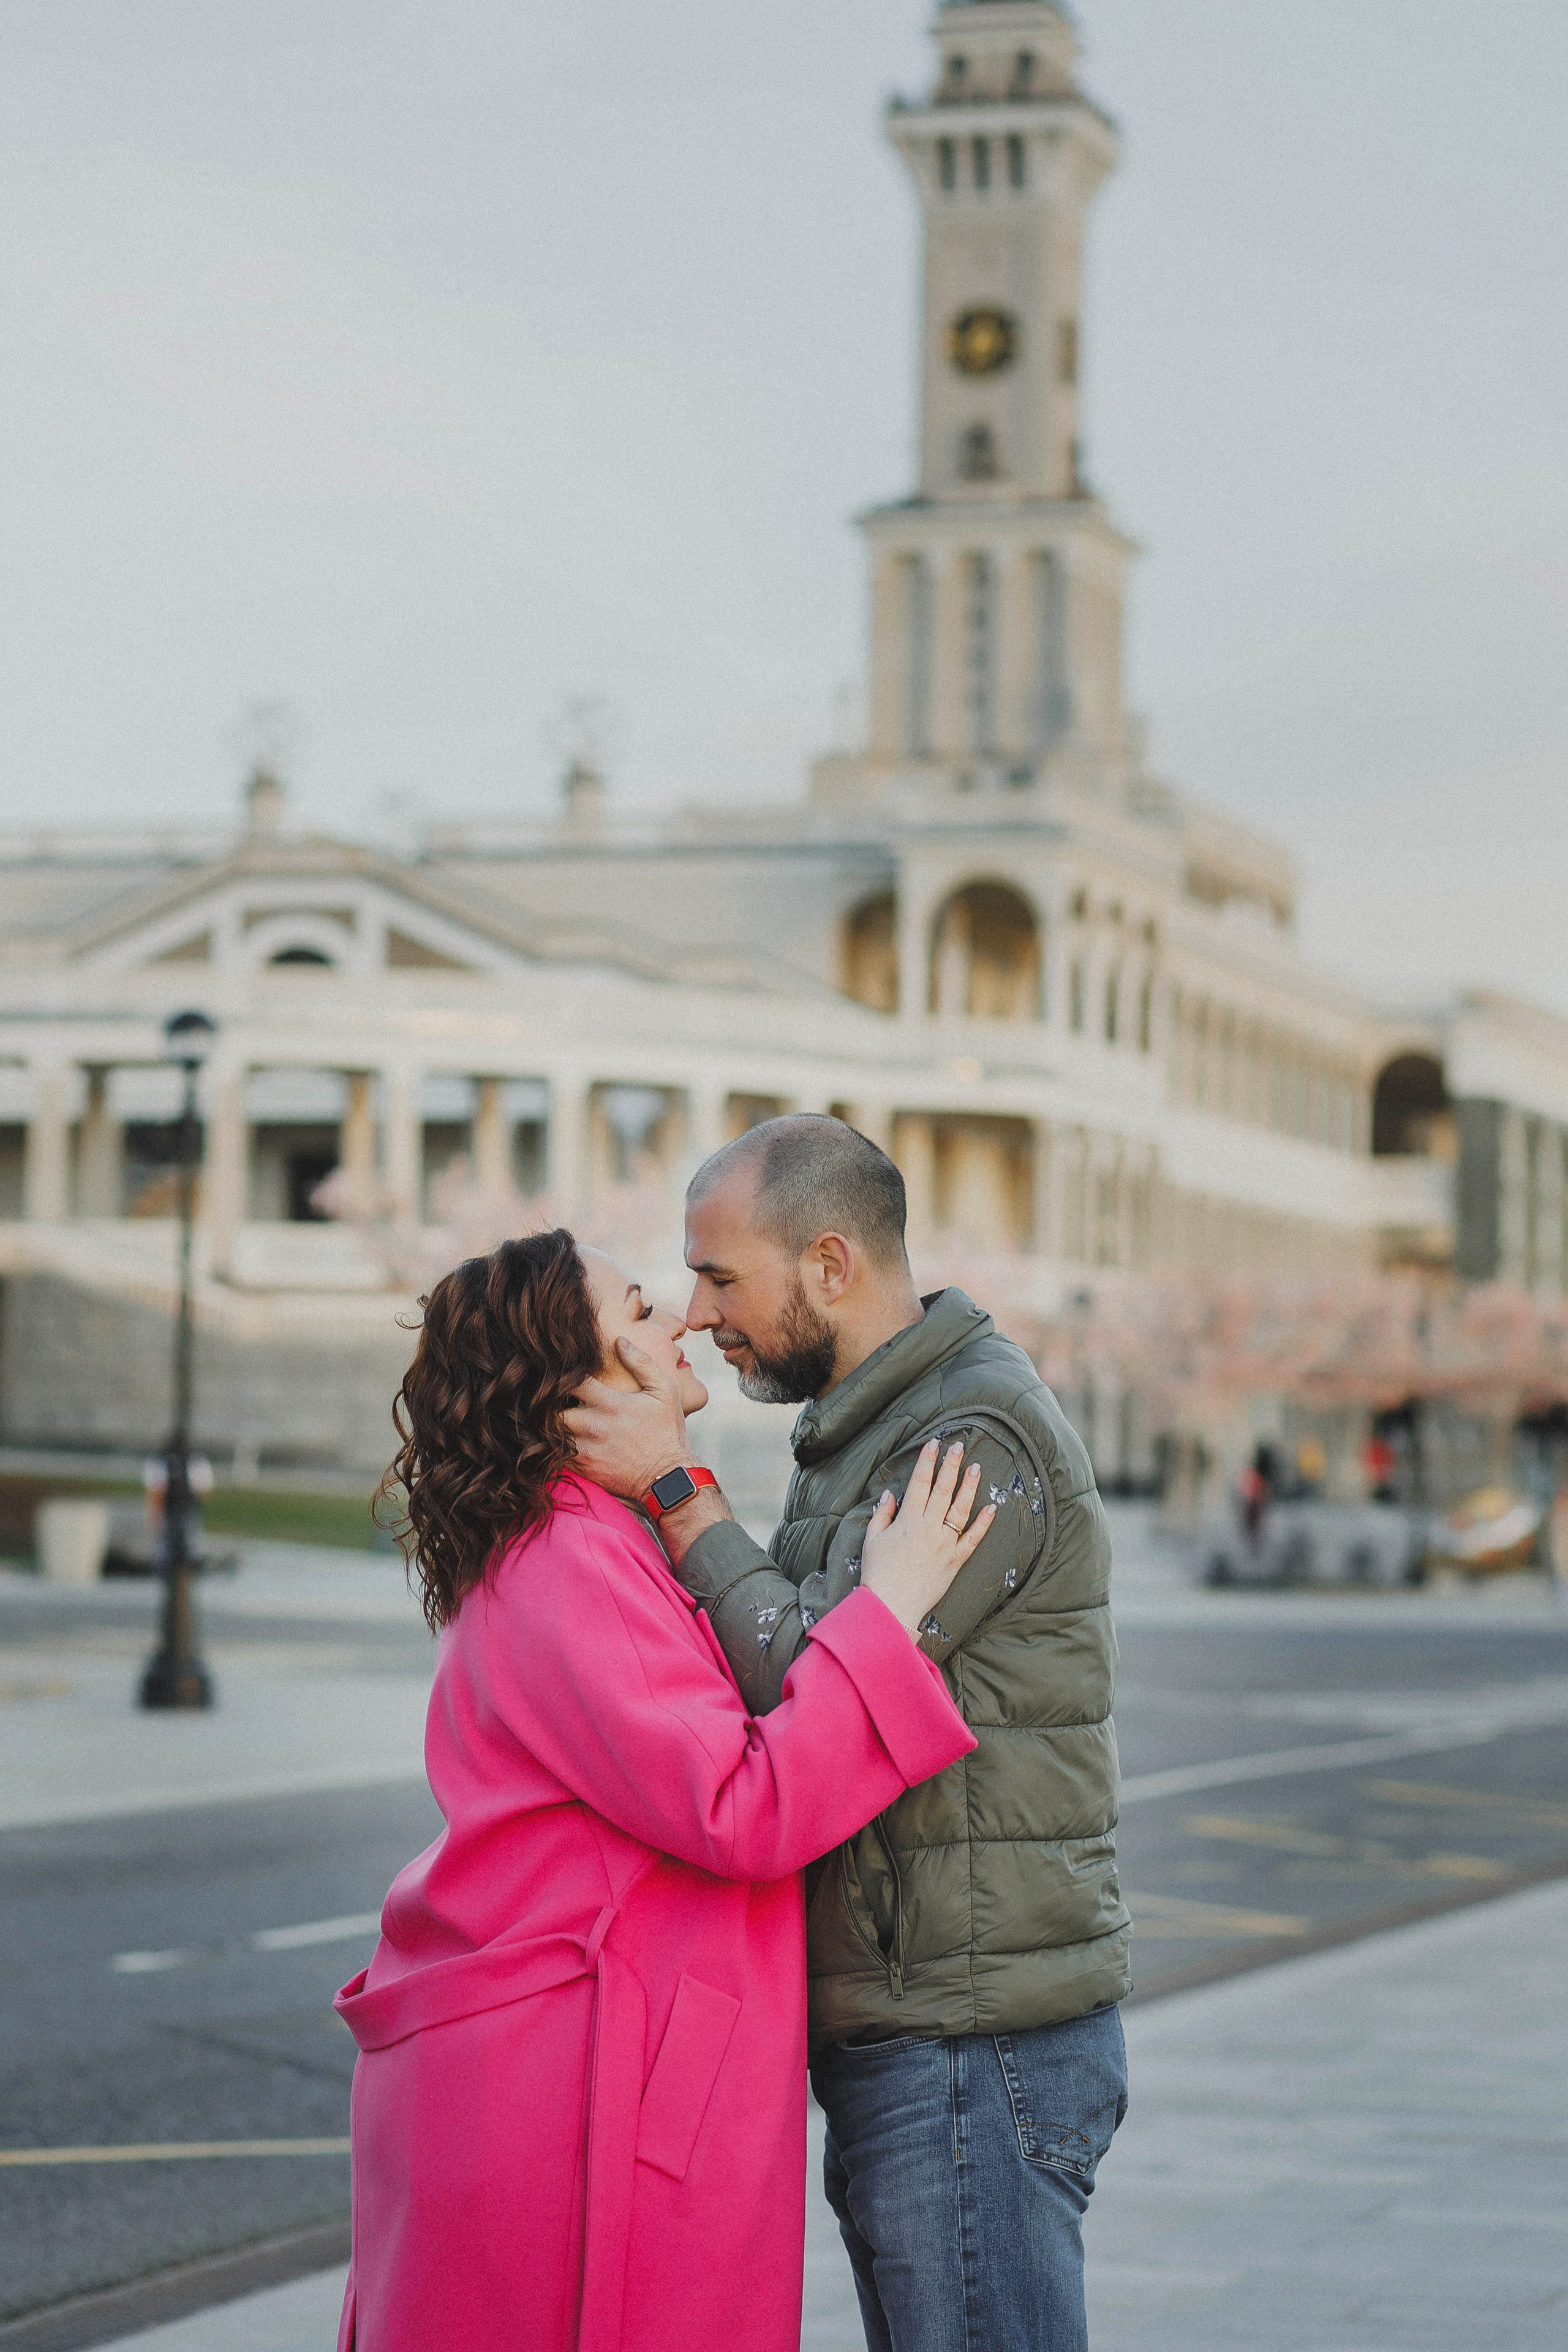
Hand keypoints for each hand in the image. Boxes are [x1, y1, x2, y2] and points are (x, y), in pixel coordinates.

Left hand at [562, 1339, 694, 1500]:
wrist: (668, 1479)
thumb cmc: (667, 1433)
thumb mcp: (664, 1392)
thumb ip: (641, 1364)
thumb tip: (619, 1340)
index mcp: (609, 1403)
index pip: (570, 1380)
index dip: (562, 1372)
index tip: (562, 1369)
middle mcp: (592, 1425)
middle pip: (550, 1407)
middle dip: (548, 1400)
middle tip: (551, 1394)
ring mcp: (585, 1449)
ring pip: (548, 1431)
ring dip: (549, 1421)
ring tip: (555, 1414)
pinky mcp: (583, 1468)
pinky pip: (554, 1454)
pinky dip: (553, 1443)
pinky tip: (562, 1436)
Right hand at [859, 1441, 995, 1638]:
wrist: (891, 1606)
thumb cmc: (878, 1573)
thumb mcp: (872, 1539)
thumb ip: (882, 1515)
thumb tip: (890, 1495)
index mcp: (908, 1521)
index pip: (919, 1483)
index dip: (927, 1461)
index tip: (934, 1444)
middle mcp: (929, 1528)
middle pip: (943, 1490)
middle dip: (951, 1465)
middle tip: (959, 1445)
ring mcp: (944, 1544)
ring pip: (960, 1510)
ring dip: (969, 1487)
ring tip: (976, 1468)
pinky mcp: (955, 1561)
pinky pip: (972, 1540)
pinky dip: (983, 1524)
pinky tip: (992, 1508)